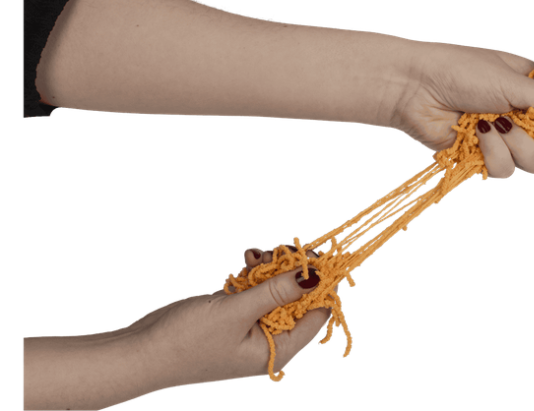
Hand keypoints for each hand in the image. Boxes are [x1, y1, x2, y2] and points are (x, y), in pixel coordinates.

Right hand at [135, 245, 334, 386]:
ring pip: (276, 287)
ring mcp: (251, 323)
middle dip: (291, 270)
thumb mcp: (237, 312)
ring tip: (256, 257)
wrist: (143, 349)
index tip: (318, 256)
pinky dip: (254, 272)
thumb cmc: (188, 342)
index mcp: (278, 349)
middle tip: (281, 251)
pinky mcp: (235, 311)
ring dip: (271, 267)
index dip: (323, 285)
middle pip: (298, 297)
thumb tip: (314, 276)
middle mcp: (269, 337)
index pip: (317, 315)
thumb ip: (277, 292)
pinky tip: (246, 260)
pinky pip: (256, 286)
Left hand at [391, 42, 533, 177]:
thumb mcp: (510, 80)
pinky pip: (503, 169)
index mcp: (533, 90)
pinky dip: (492, 151)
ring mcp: (502, 139)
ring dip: (517, 144)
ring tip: (494, 122)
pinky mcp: (481, 157)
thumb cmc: (459, 72)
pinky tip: (477, 132)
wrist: (415, 89)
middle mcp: (522, 116)